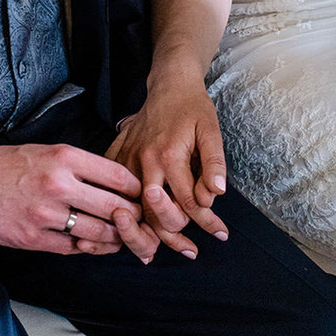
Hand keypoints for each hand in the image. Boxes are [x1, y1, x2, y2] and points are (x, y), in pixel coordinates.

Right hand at [0, 143, 145, 256]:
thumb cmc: (8, 164)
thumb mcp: (48, 151)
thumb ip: (81, 166)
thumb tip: (116, 184)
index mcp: (66, 158)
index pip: (119, 177)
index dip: (136, 190)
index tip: (139, 196)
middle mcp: (59, 184)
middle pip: (115, 207)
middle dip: (131, 217)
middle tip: (138, 221)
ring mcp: (46, 214)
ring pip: (98, 233)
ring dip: (114, 238)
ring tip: (119, 236)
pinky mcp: (33, 238)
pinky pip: (73, 248)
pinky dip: (87, 248)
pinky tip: (92, 245)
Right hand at [106, 71, 228, 260]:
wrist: (169, 83)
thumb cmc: (193, 107)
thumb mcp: (211, 130)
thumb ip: (213, 162)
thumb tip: (215, 193)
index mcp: (168, 155)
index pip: (188, 203)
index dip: (206, 222)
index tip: (220, 233)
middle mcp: (144, 161)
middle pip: (155, 213)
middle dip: (174, 236)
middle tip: (191, 250)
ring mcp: (127, 160)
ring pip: (133, 209)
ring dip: (147, 233)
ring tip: (159, 251)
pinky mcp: (117, 158)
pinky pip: (114, 193)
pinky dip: (122, 214)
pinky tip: (131, 230)